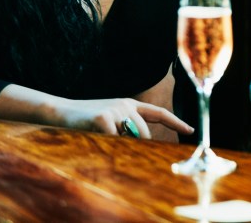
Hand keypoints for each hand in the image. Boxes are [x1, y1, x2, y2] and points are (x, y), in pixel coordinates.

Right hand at [47, 97, 193, 138]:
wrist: (60, 112)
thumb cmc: (86, 122)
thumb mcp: (111, 122)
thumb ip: (127, 130)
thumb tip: (144, 145)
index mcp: (130, 105)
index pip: (159, 113)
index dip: (175, 122)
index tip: (190, 129)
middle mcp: (126, 104)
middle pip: (144, 134)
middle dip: (135, 145)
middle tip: (115, 145)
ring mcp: (116, 109)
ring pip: (130, 139)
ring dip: (117, 145)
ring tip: (101, 137)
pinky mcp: (103, 118)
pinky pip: (113, 141)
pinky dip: (104, 145)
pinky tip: (93, 136)